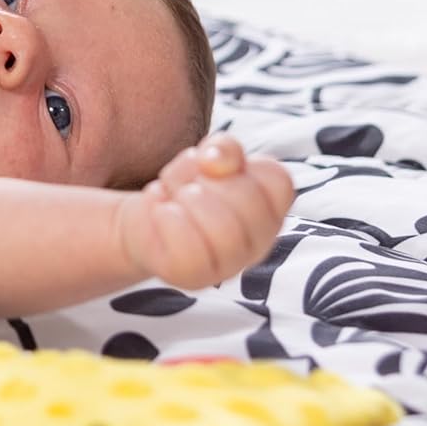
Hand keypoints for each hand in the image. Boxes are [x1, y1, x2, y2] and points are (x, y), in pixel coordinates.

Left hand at [116, 135, 293, 291]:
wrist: (148, 216)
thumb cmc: (187, 185)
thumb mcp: (207, 156)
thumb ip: (224, 148)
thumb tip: (216, 162)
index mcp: (270, 210)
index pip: (278, 181)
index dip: (240, 162)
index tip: (210, 165)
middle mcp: (258, 241)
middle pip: (248, 199)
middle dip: (206, 179)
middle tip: (187, 186)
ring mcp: (230, 264)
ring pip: (224, 229)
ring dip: (186, 198)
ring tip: (173, 200)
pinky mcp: (195, 277)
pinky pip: (189, 249)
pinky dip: (167, 217)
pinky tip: (161, 211)